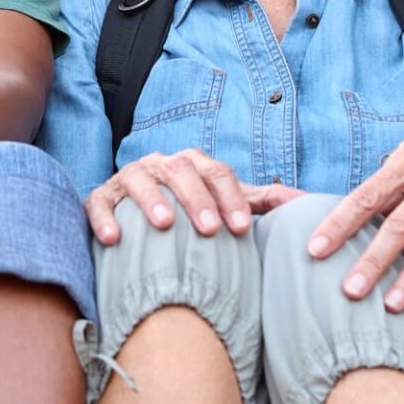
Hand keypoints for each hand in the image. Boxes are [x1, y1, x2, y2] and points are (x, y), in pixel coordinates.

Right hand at [84, 150, 258, 244]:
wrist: (139, 217)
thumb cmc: (189, 210)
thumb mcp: (223, 203)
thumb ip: (260, 201)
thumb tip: (305, 200)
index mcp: (194, 165)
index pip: (217, 173)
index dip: (230, 197)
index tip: (241, 229)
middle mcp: (162, 165)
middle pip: (181, 171)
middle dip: (197, 198)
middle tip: (210, 229)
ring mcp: (129, 178)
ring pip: (140, 179)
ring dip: (152, 199)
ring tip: (165, 223)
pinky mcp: (101, 197)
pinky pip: (99, 203)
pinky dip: (105, 217)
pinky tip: (114, 239)